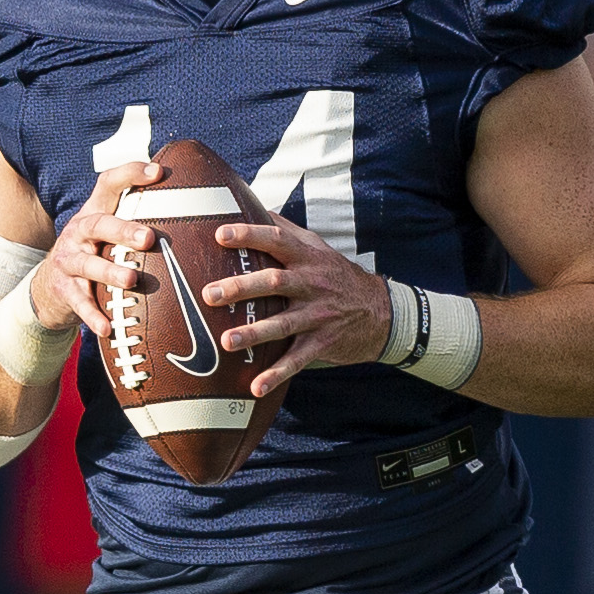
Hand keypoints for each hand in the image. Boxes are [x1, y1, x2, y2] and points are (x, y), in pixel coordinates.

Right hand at [37, 159, 160, 337]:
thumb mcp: (110, 236)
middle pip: (98, 224)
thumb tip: (199, 211)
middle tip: (150, 238)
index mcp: (96, 213)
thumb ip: (139, 223)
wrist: (49, 290)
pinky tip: (107, 328)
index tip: (158, 171)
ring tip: (131, 280)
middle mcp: (79, 232)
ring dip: (109, 272)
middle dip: (123, 229)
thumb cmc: (96, 256)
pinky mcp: (62, 289)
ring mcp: (68, 260)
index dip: (130, 174)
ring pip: (86, 263)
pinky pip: (78, 302)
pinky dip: (92, 315)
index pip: (109, 184)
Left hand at [208, 217, 392, 393]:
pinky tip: (255, 387)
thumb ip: (287, 231)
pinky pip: (297, 361)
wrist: (382, 313)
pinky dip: (277, 375)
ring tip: (227, 342)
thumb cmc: (338, 276)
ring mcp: (318, 316)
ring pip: (283, 324)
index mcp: (308, 259)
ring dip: (255, 334)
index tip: (221, 235)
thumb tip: (253, 206)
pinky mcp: (323, 343)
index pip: (277, 241)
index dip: (250, 236)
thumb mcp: (319, 248)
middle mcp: (312, 285)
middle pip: (274, 282)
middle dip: (242, 288)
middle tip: (210, 294)